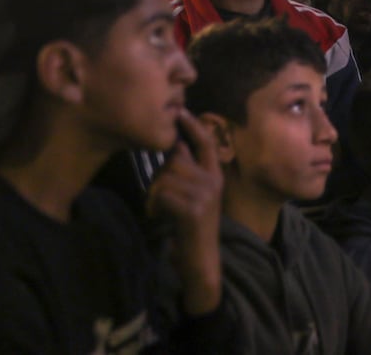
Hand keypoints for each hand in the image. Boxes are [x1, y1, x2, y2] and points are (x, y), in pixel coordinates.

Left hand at [147, 110, 223, 314]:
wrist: (200, 259)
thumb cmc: (191, 226)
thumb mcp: (195, 194)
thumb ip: (188, 172)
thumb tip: (174, 146)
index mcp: (214, 175)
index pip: (206, 143)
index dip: (193, 125)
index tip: (180, 110)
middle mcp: (213, 181)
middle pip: (176, 159)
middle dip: (160, 174)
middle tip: (159, 195)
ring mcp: (205, 195)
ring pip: (166, 177)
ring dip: (155, 192)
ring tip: (160, 208)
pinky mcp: (193, 210)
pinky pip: (162, 194)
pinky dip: (155, 205)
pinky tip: (160, 216)